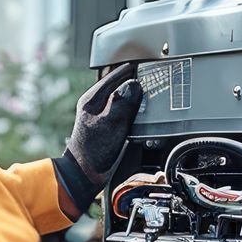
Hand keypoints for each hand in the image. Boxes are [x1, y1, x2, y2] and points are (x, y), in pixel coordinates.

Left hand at [53, 63, 142, 218]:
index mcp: (93, 98)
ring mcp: (103, 114)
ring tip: (154, 92)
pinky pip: (126, 111)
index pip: (116, 74)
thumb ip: (122, 103)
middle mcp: (97, 103)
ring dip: (138, 95)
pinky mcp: (110, 125)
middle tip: (157, 78)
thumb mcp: (110, 124)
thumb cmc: (92, 152)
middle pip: (121, 85)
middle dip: (138, 81)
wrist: (85, 175)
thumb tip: (134, 84)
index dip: (134, 69)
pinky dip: (136, 109)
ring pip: (124, 98)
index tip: (150, 66)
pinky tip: (145, 112)